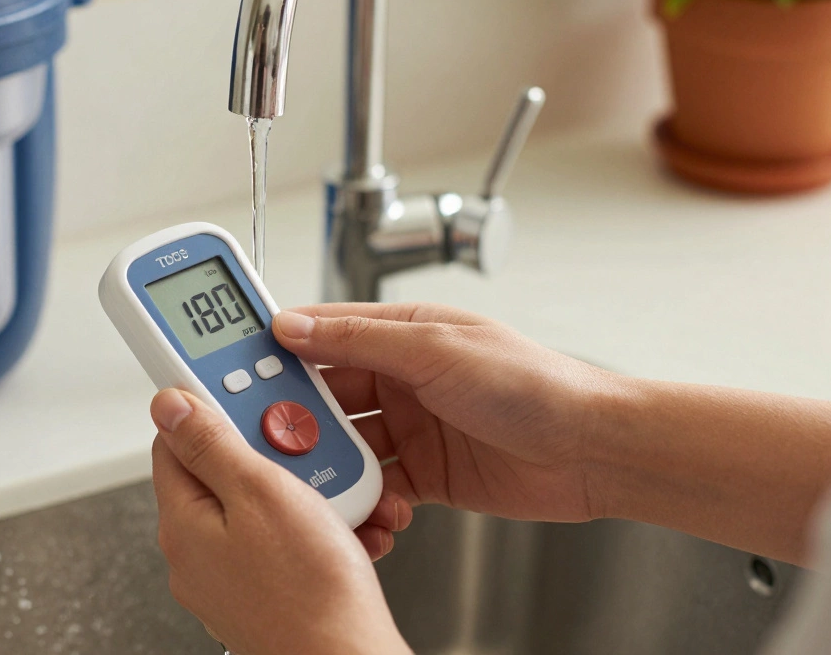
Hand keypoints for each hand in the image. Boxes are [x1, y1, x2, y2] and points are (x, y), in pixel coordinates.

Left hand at [150, 389, 411, 654]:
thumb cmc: (310, 589)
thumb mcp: (260, 490)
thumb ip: (210, 442)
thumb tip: (168, 404)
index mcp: (182, 521)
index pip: (176, 441)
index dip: (213, 411)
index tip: (247, 397)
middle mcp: (195, 553)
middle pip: (224, 472)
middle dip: (273, 454)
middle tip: (308, 452)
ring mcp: (228, 577)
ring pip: (262, 507)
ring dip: (304, 491)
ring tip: (337, 499)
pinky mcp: (262, 594)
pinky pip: (282, 542)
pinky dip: (314, 529)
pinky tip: (342, 531)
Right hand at [274, 303, 619, 522]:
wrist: (593, 450)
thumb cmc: (534, 384)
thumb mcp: (436, 349)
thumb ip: (360, 339)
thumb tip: (294, 326)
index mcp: (403, 333)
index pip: (323, 334)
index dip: (279, 349)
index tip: (237, 366)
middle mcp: (402, 378)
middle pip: (325, 395)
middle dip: (296, 416)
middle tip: (268, 435)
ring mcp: (412, 427)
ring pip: (345, 444)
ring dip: (327, 462)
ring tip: (313, 477)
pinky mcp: (426, 474)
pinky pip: (376, 486)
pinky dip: (364, 499)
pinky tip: (365, 506)